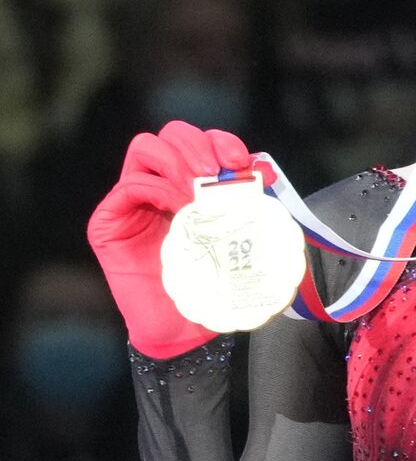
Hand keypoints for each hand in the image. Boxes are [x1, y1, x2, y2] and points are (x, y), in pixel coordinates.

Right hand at [87, 121, 277, 357]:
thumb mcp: (237, 232)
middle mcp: (157, 184)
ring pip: (145, 148)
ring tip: (198, 188)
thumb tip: (262, 168)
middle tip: (217, 171)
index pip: (200, 141)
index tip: (242, 162)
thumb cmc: (212, 279)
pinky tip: (179, 206)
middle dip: (199, 144)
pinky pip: (130, 185)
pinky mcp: (108, 221)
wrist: (183, 327)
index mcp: (188, 182)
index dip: (221, 141)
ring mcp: (131, 200)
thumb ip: (245, 200)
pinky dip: (158, 187)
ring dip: (178, 160)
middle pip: (171, 134)